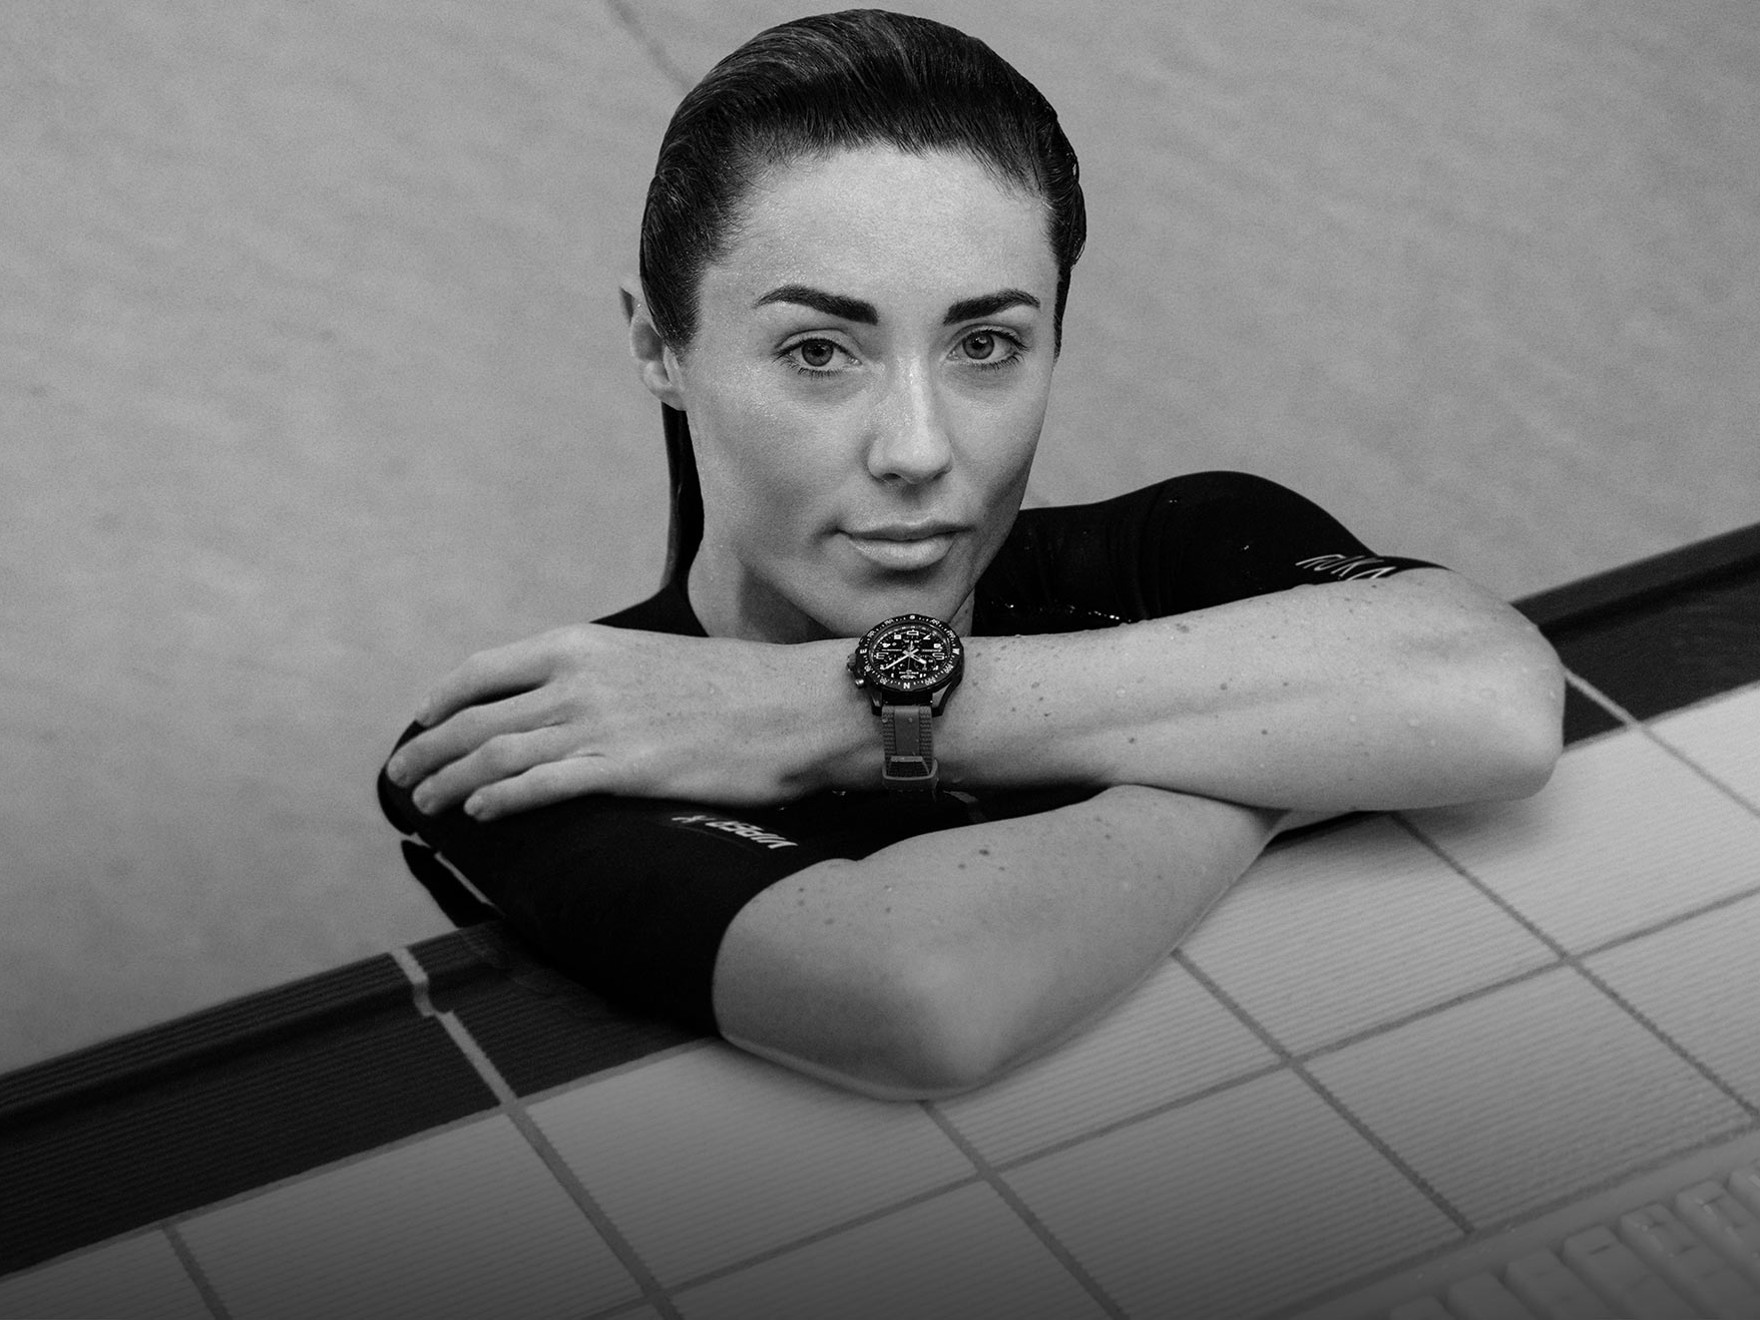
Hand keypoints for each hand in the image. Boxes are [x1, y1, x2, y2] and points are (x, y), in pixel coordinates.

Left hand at [384, 624, 856, 818]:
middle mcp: (581, 679)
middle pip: (476, 716)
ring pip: (495, 753)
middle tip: (402, 777)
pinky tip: (478, 813)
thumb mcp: (654, 661)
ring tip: (426, 803)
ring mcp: (601, 724)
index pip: (484, 670)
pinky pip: (541, 786)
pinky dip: (498, 799)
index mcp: (585, 646)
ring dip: (448, 780)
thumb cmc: (740, 688)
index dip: (441, 701)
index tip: (420, 723)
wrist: (801, 705)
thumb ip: (604, 678)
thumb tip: (569, 707)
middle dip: (427, 748)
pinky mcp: (627, 769)